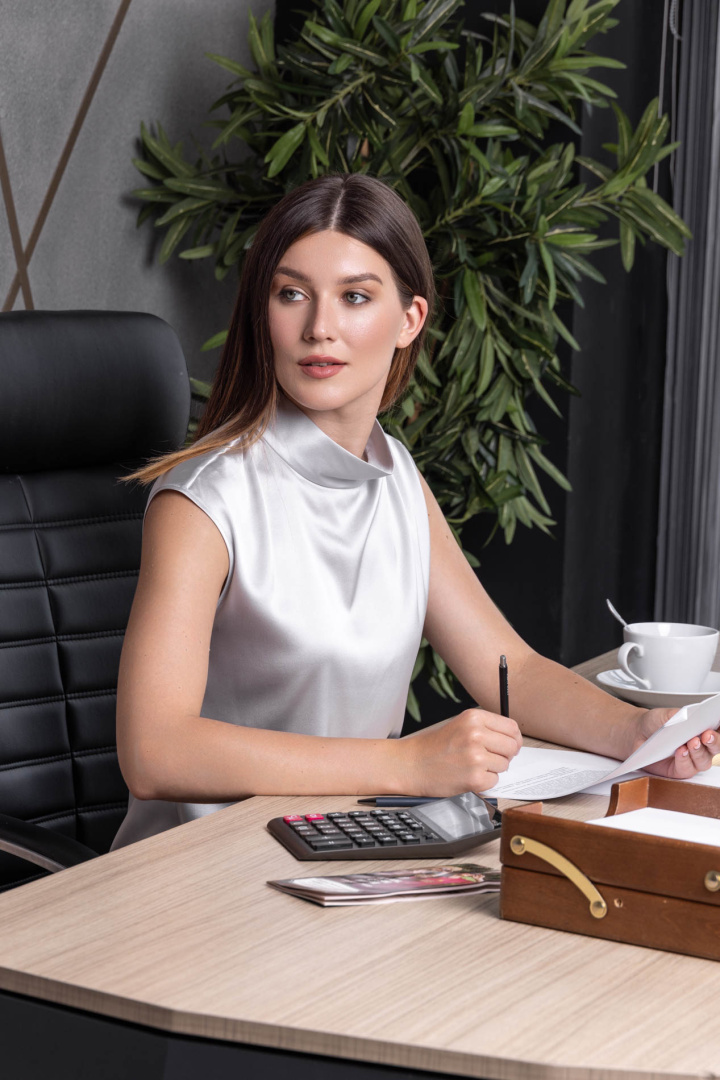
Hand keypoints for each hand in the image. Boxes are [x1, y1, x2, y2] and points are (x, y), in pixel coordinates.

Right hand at [399, 708, 521, 794]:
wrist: (411, 764)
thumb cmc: (433, 747)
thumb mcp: (460, 725)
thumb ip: (486, 728)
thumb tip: (513, 739)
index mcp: (474, 718)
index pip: (511, 728)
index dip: (513, 739)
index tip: (509, 745)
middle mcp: (476, 734)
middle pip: (512, 747)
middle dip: (504, 755)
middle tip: (489, 758)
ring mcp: (476, 757)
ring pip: (504, 765)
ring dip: (492, 768)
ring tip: (472, 766)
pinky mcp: (475, 778)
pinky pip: (494, 781)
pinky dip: (484, 782)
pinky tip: (468, 776)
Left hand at [630, 708, 718, 778]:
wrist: (638, 733)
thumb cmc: (656, 723)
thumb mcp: (666, 714)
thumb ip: (679, 715)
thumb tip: (688, 716)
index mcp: (703, 728)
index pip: (718, 729)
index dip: (719, 729)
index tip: (718, 723)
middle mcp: (702, 746)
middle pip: (716, 747)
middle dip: (714, 741)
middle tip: (707, 735)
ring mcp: (692, 759)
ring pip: (704, 761)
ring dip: (699, 752)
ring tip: (691, 742)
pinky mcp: (680, 770)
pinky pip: (687, 769)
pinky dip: (684, 760)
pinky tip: (680, 752)